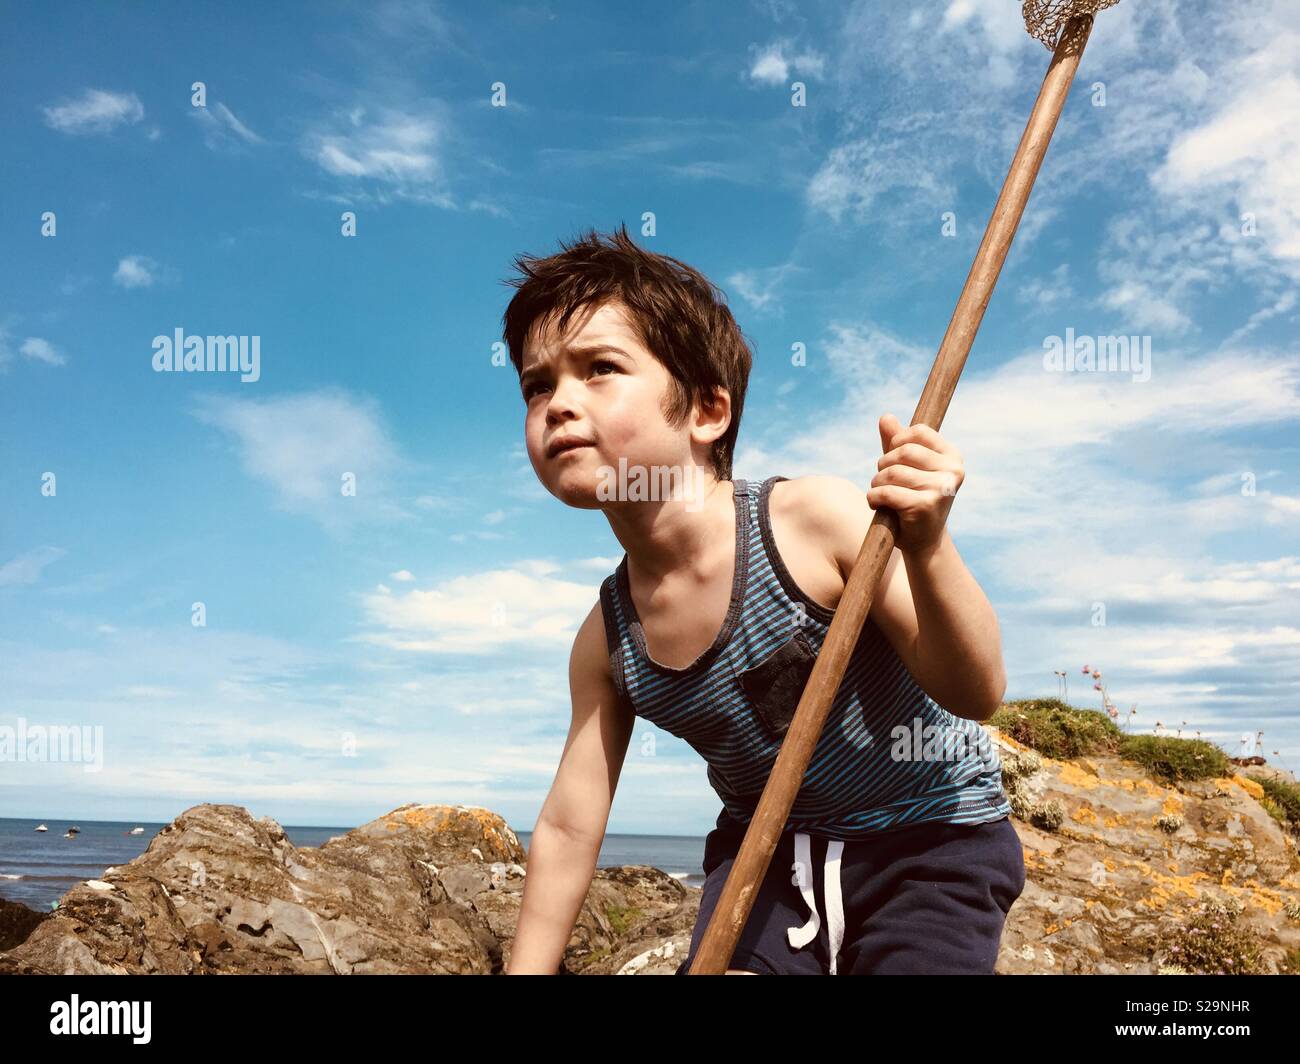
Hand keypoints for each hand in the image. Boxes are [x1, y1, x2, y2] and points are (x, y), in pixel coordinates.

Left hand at [867, 413, 963, 555]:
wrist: (924, 542)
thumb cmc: (915, 499)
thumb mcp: (908, 468)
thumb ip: (897, 442)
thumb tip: (885, 417)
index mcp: (953, 456)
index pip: (917, 432)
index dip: (897, 442)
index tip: (894, 459)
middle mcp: (953, 470)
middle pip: (903, 451)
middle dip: (884, 464)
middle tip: (882, 480)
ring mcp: (941, 488)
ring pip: (892, 472)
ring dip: (876, 483)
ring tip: (879, 493)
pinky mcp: (925, 506)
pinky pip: (886, 492)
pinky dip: (873, 497)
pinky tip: (876, 504)